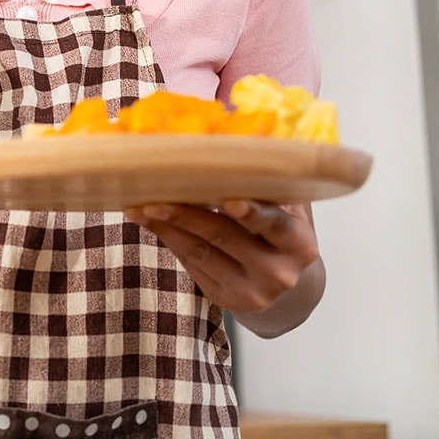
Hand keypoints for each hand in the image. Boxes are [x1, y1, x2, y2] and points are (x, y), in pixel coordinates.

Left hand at [125, 200, 319, 314]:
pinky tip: (151, 222)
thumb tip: (239, 138)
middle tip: (155, 197)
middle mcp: (278, 272)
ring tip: (139, 207)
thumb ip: (271, 183)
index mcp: (299, 243)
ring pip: (200, 252)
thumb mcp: (289, 209)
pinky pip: (191, 264)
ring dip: (166, 226)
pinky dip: (170, 239)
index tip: (228, 199)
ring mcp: (251, 291)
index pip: (274, 224)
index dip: (252, 212)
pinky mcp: (226, 300)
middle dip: (187, 214)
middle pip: (226, 236)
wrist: (288, 285)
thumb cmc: (282, 232)